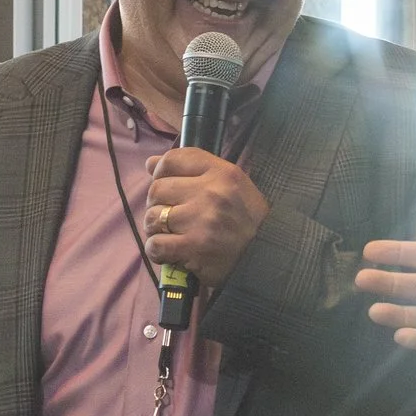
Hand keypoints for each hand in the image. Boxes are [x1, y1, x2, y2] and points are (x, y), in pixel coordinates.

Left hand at [144, 148, 268, 290]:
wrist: (266, 256)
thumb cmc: (245, 219)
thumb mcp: (231, 184)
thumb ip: (193, 169)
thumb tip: (150, 163)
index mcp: (222, 173)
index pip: (173, 159)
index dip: (160, 171)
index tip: (165, 184)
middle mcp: (211, 193)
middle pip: (157, 188)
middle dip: (157, 203)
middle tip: (169, 215)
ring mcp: (202, 221)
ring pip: (152, 217)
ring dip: (155, 228)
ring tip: (171, 234)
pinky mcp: (194, 248)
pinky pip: (155, 244)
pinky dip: (156, 250)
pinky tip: (169, 251)